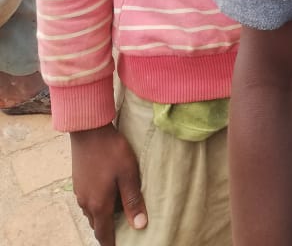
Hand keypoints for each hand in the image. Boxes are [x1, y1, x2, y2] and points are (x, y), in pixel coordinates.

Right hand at [70, 125, 147, 244]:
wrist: (89, 130)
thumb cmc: (112, 151)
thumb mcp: (128, 174)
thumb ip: (133, 200)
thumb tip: (140, 225)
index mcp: (99, 204)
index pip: (104, 234)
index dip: (111, 244)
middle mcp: (86, 202)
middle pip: (97, 225)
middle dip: (108, 230)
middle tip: (122, 228)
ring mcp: (79, 192)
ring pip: (91, 212)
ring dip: (102, 215)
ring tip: (117, 210)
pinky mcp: (78, 181)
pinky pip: (88, 200)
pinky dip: (97, 203)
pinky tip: (107, 191)